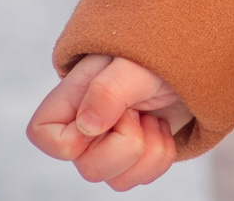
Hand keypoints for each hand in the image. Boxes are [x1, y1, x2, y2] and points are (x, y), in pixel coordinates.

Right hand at [28, 54, 194, 189]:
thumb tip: (87, 125)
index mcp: (74, 97)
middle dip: (127, 145)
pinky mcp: (135, 155)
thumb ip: (108, 90)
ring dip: (148, 150)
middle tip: (138, 111)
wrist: (191, 58)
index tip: (106, 116)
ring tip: (152, 116)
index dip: (72, 139)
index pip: (42, 134)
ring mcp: (110, 143)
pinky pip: (141, 178)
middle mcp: (86, 125)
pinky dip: (161, 155)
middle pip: (89, 170)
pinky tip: (161, 127)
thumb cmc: (158, 53)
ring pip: (118, 181)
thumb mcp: (134, 64)